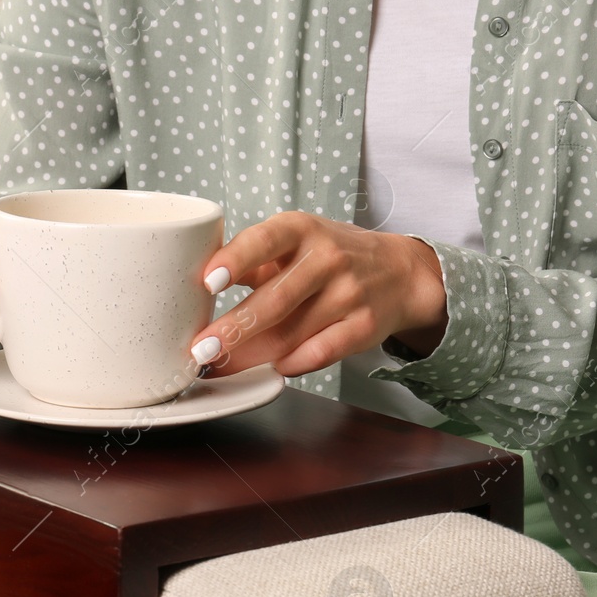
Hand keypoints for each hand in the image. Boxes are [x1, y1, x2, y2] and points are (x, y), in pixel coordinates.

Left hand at [187, 212, 447, 376]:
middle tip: (202, 349)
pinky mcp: (364, 325)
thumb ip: (250, 259)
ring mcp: (348, 293)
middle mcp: (326, 258)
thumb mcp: (294, 241)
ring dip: (253, 354)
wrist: (401, 272)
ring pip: (293, 332)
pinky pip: (322, 351)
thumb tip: (195, 284)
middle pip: (274, 299)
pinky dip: (295, 363)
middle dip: (234, 328)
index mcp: (301, 230)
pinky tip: (275, 367)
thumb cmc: (331, 256)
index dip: (235, 260)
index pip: (265, 240)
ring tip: (222, 366)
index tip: (208, 281)